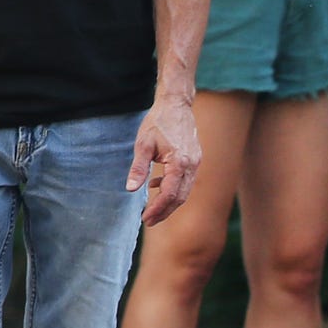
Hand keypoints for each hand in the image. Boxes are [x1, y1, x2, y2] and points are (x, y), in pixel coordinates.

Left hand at [126, 95, 202, 225]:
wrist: (176, 106)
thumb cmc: (158, 122)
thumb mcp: (143, 145)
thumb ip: (138, 168)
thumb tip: (131, 189)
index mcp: (180, 162)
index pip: (170, 193)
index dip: (158, 208)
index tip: (146, 218)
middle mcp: (192, 165)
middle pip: (180, 197)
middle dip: (165, 211)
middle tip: (149, 221)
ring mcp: (196, 163)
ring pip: (185, 191)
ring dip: (170, 203)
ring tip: (153, 209)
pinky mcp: (194, 160)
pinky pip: (185, 181)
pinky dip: (173, 189)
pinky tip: (157, 185)